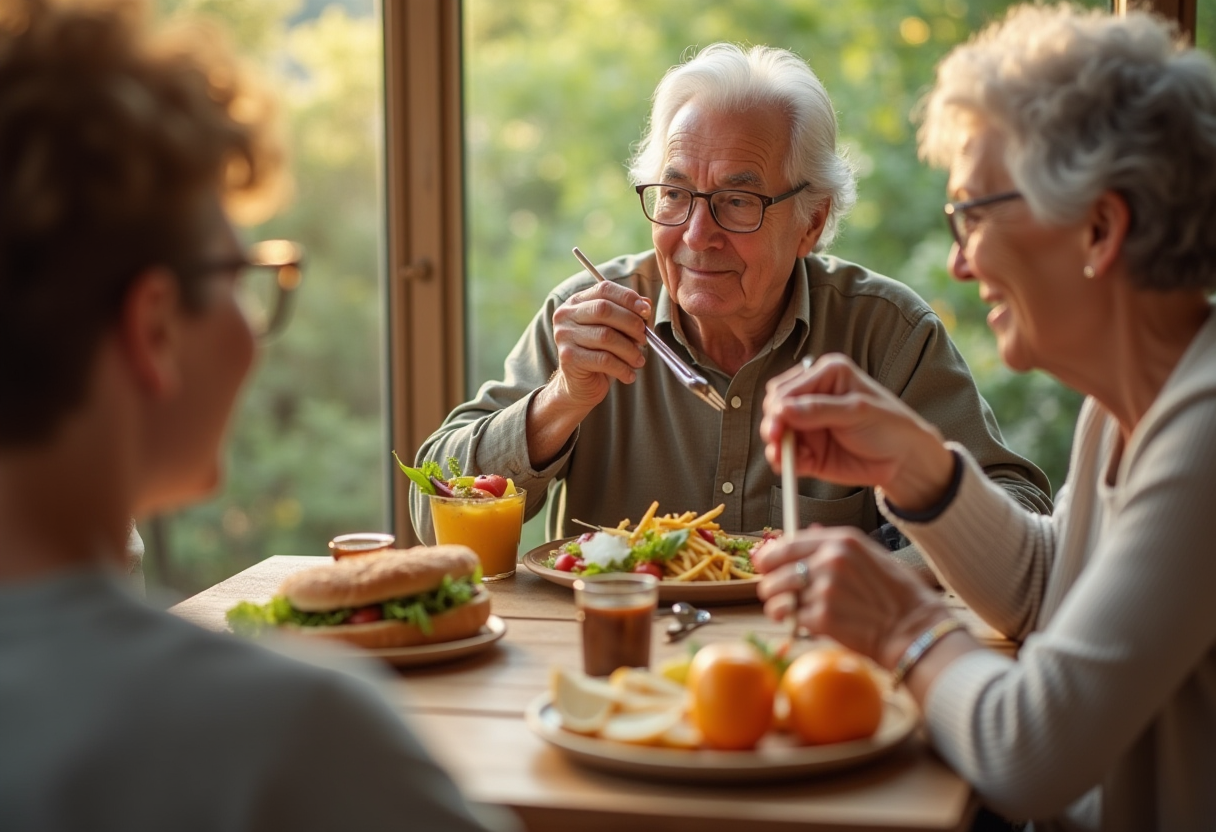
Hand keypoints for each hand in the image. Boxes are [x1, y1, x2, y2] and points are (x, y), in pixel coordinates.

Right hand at [548, 281, 650, 411]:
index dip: (628, 298)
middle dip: (631, 323)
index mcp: (577, 302)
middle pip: (604, 309)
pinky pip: (603, 359)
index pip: (604, 289)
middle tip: (644, 339)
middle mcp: (566, 315)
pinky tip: (629, 375)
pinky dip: (622, 368)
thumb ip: (629, 314)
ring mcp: (564, 336)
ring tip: (638, 360)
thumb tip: (646, 304)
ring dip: (629, 349)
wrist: (579, 385)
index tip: (646, 311)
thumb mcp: (615, 330)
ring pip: (606, 336)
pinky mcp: (568, 357)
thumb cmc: (599, 353)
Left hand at [754, 525, 948, 669]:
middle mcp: (830, 560)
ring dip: (776, 606)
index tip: (763, 565)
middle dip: (771, 584)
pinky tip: (805, 624)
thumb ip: (836, 547)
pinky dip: (794, 624)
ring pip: (777, 595)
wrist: (913, 629)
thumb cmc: (896, 595)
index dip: (769, 556)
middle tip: (775, 594)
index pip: (788, 543)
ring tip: (784, 612)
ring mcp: (825, 589)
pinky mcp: (822, 618)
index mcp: (842, 541)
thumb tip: (807, 533)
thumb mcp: (871, 556)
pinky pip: (791, 618)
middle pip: (776, 569)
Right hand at [761, 353, 954, 510]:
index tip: (778, 423)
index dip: (779, 405)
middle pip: (776, 406)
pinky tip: (789, 464)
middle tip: (777, 438)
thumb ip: (819, 410)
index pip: (789, 387)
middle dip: (773, 423)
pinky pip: (786, 455)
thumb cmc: (890, 425)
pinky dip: (782, 460)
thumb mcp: (857, 411)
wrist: (905, 460)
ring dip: (775, 444)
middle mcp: (813, 397)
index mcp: (826, 375)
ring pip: (776, 431)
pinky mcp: (809, 450)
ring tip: (781, 455)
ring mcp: (809, 425)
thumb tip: (782, 410)